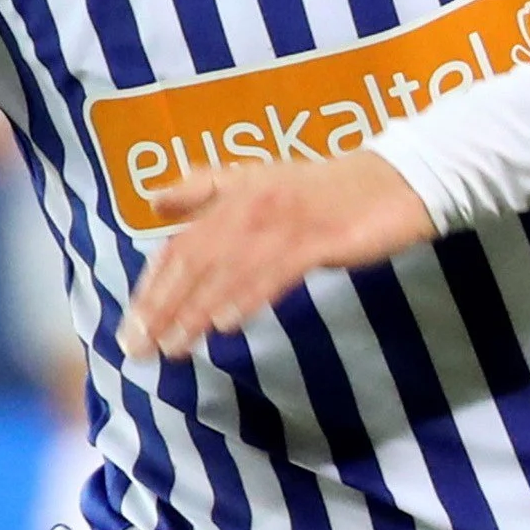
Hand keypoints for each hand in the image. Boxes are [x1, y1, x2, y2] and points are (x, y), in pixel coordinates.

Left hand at [123, 147, 436, 362]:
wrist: (397, 182)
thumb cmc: (328, 190)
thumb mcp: (259, 181)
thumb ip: (205, 190)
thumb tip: (154, 202)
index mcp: (232, 195)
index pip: (179, 246)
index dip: (152, 286)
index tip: (132, 325)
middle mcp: (249, 206)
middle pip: (193, 261)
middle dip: (161, 307)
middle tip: (139, 348)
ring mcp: (283, 222)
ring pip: (227, 272)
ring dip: (195, 312)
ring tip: (173, 348)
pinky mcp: (318, 238)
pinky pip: (275, 272)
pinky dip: (247, 296)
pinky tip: (226, 324)